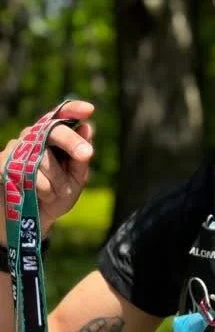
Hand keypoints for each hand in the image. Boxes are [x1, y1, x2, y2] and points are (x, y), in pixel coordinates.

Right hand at [0, 100, 94, 237]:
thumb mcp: (75, 180)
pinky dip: (43, 188)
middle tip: (86, 154)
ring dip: (58, 180)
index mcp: (52, 138)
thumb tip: (87, 127)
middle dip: (72, 142)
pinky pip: (30, 174)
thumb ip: (81, 158)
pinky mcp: (2, 164)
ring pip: (44, 157)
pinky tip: (42, 195)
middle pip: (53, 131)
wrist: (30, 222)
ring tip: (56, 193)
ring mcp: (16, 149)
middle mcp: (33, 138)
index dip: (73, 109)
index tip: (89, 110)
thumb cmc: (55, 197)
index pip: (61, 117)